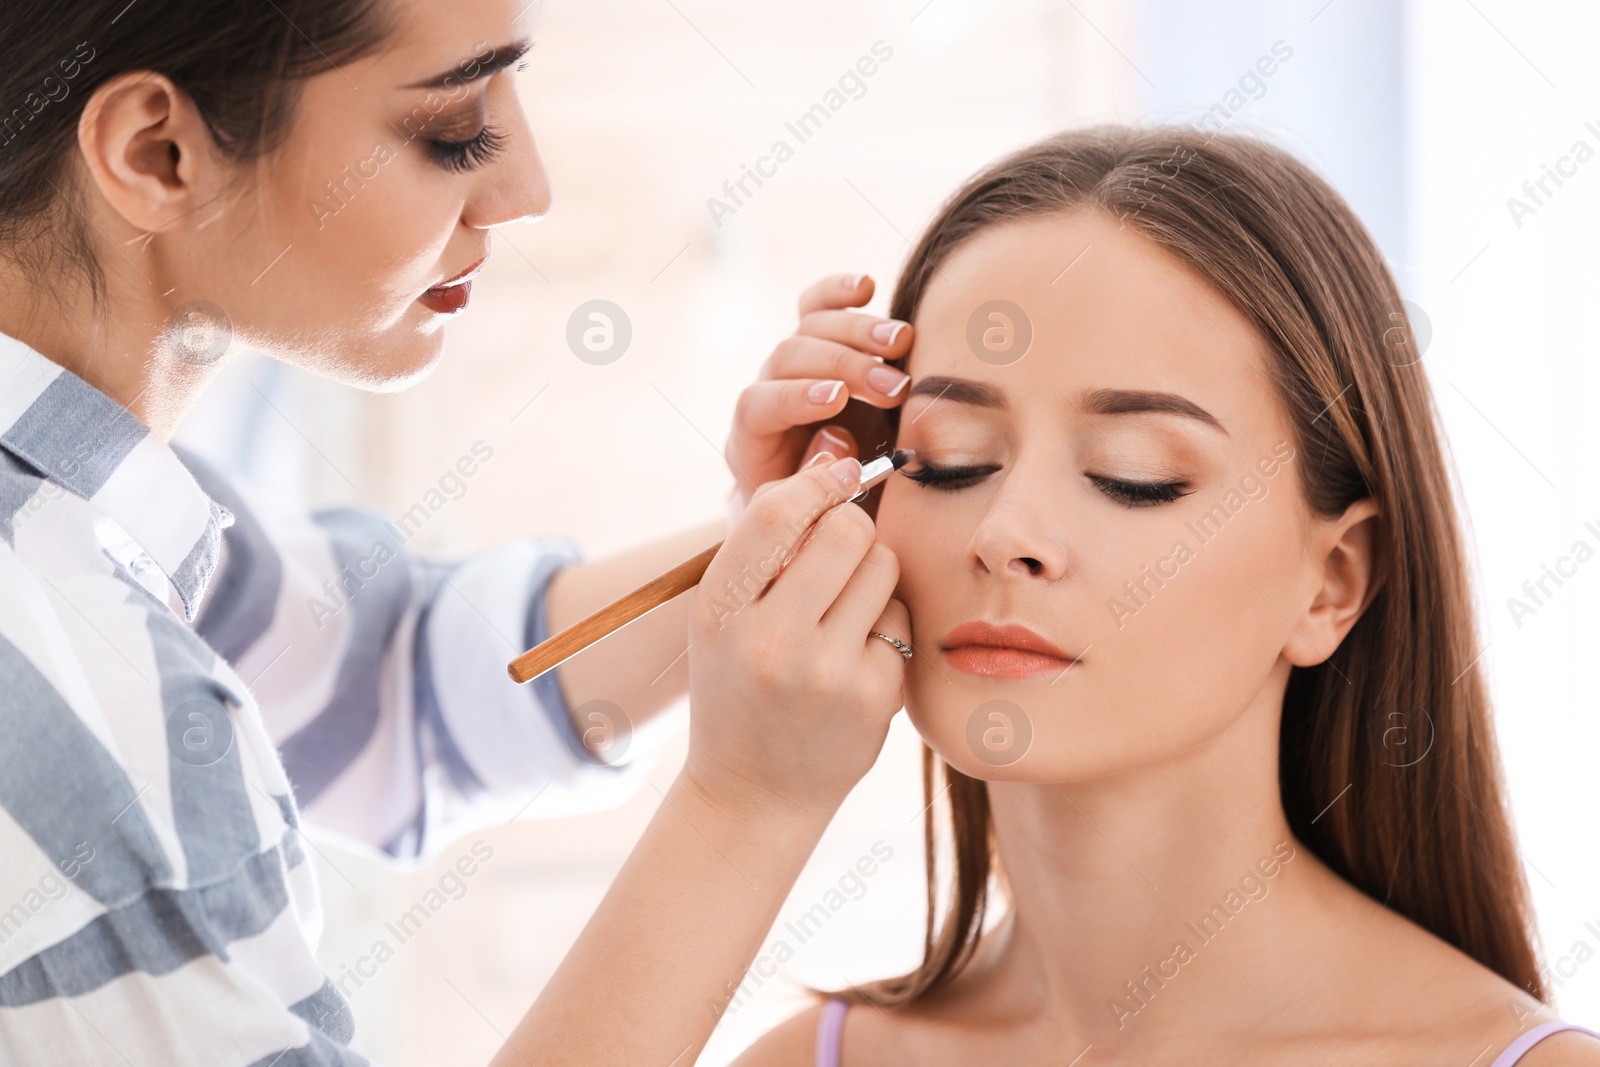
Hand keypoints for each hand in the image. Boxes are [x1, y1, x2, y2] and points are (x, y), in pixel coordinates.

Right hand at [685, 454, 909, 818]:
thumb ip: (762, 548)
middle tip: (840, 550)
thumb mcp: (721, 620)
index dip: (814, 484)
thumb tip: (832, 460)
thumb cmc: (738, 687)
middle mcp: (770, 640)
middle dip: (850, 527)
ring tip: (842, 609)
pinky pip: (901, 618)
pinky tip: (857, 657)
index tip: (832, 481)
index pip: (776, 512)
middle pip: (845, 530)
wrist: (753, 793)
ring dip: (871, 573)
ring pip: (882, 566)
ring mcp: (826, 672)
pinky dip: (885, 626)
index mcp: (720, 612)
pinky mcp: (873, 696)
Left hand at [724, 273, 913, 516]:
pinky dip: (840, 293)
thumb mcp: (826, 512)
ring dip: (860, 332)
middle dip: (846, 368)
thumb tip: (836, 435)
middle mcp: (769, 391)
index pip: (760, 405)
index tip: (838, 400)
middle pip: (791, 357)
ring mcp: (792, 363)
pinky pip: (817, 306)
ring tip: (904, 343)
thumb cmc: (832, 511)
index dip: (796, 398)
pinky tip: (866, 286)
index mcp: (753, 440)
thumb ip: (825, 479)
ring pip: (811, 328)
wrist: (836, 496)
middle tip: (897, 386)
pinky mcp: (817, 340)